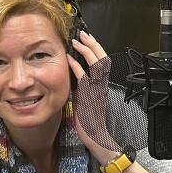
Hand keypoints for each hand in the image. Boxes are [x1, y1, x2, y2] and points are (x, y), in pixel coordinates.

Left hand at [67, 31, 120, 162]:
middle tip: (83, 34)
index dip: (96, 49)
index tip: (87, 39)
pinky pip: (84, 79)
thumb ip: (82, 88)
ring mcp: (98, 91)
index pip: (102, 62)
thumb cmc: (90, 121)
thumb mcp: (85, 100)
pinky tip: (69, 59)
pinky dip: (77, 67)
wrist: (97, 138)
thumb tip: (73, 77)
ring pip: (96, 65)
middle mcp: (102, 86)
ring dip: (86, 51)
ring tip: (77, 41)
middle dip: (93, 44)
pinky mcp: (90, 97)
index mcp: (101, 86)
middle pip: (102, 59)